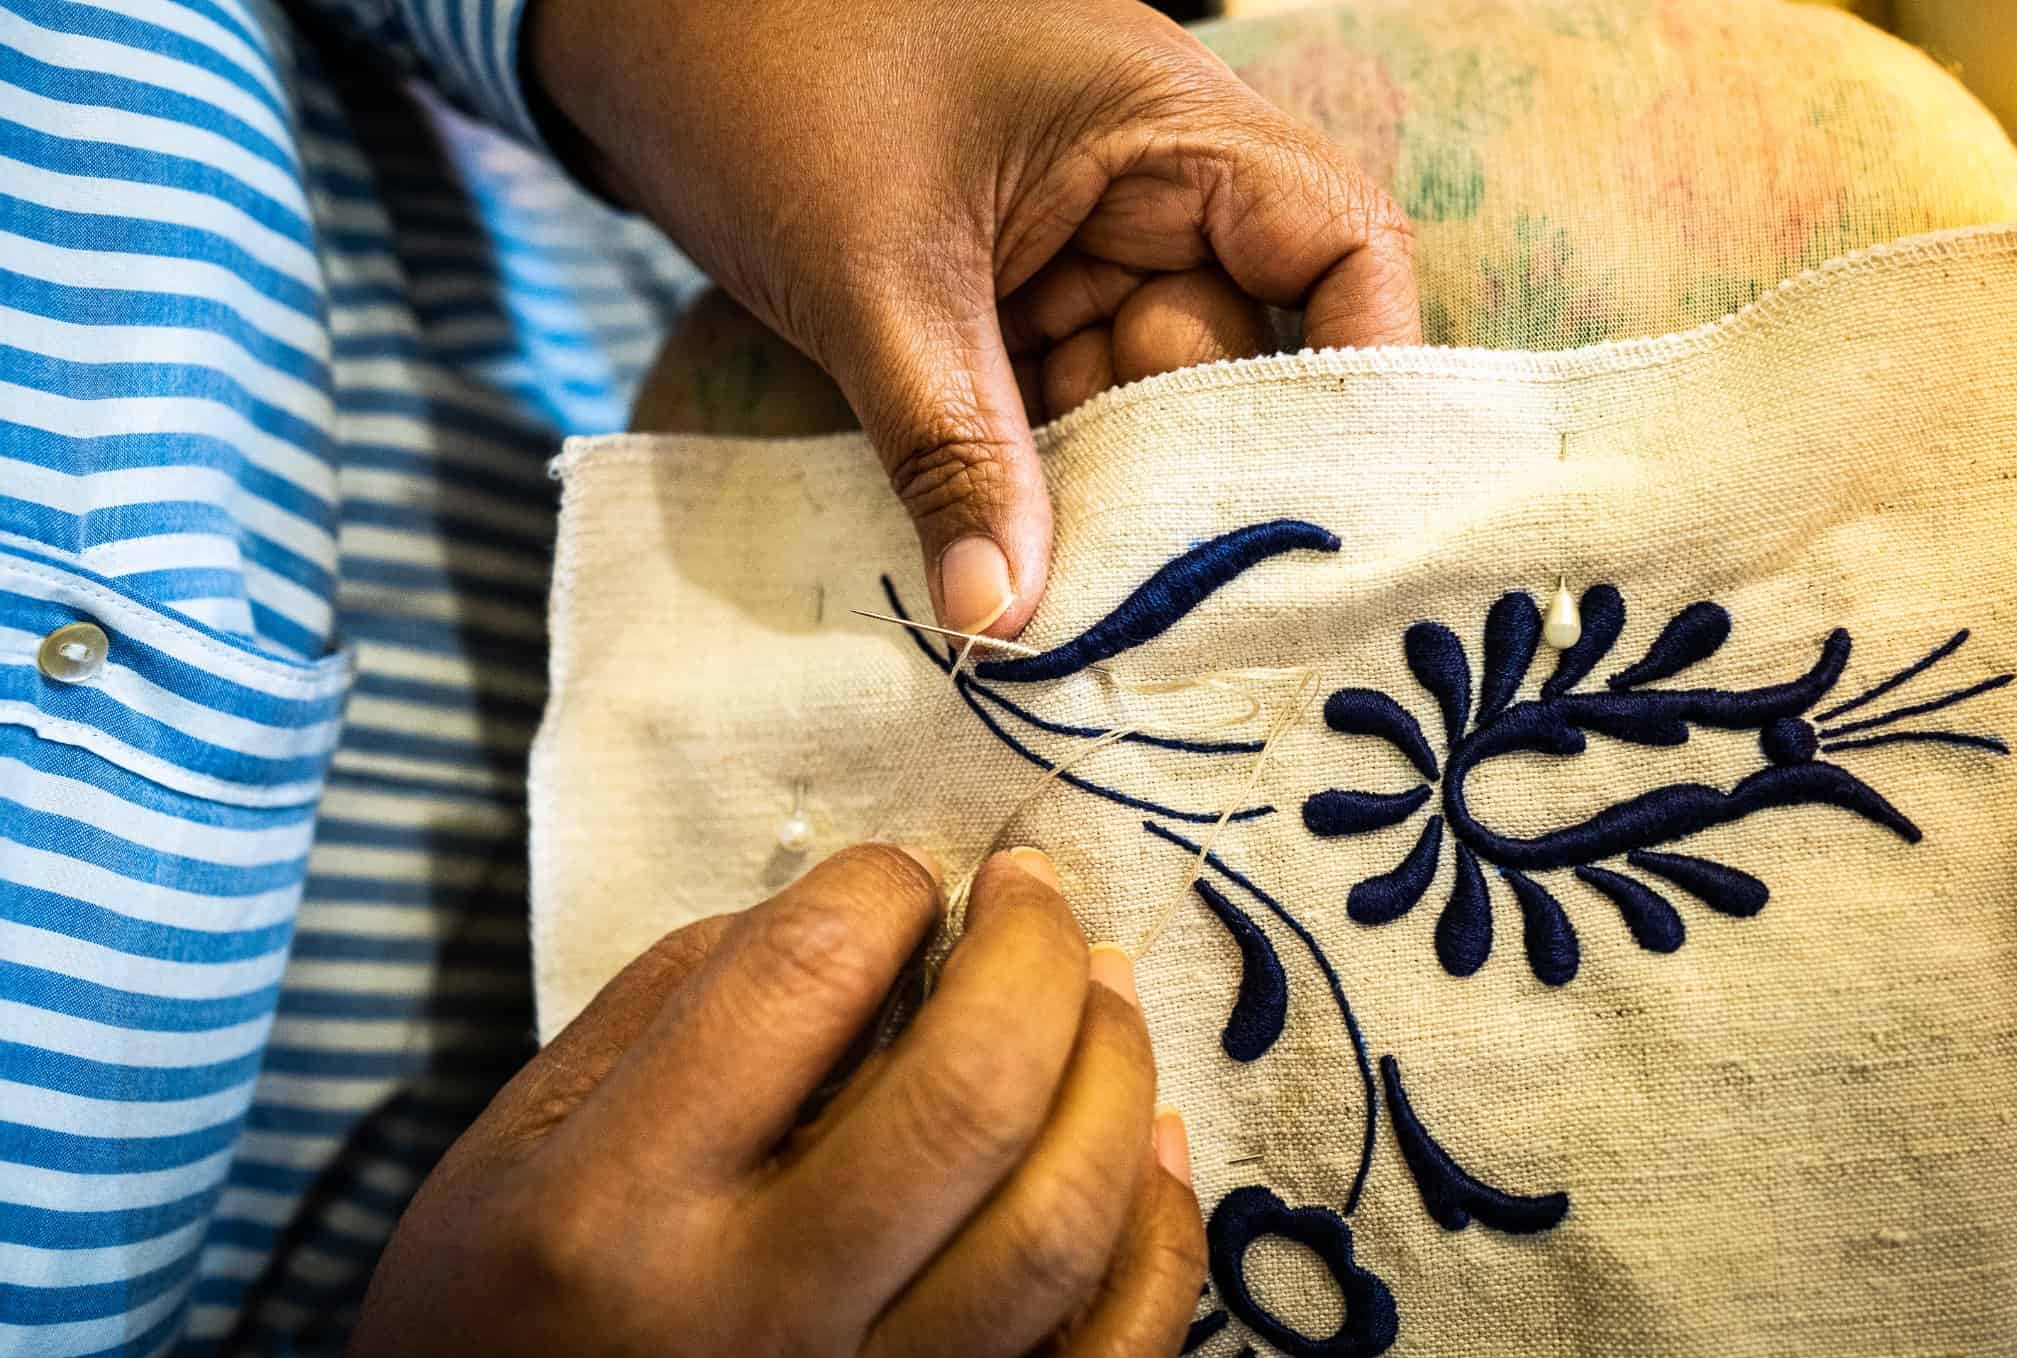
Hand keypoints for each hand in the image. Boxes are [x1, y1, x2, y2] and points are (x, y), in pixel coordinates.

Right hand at [347, 845, 1203, 1357]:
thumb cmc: (502, 1308)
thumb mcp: (519, 1141)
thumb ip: (672, 1004)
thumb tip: (852, 915)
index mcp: (618, 1207)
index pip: (800, 982)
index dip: (882, 889)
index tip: (901, 880)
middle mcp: (753, 1314)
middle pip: (965, 1096)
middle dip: (1032, 953)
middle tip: (1033, 891)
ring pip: (1057, 1224)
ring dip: (1115, 1071)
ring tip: (1103, 987)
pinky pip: (1106, 1353)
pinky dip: (1159, 1235)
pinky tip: (1154, 1141)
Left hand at [529, 0, 1418, 635]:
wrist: (640, 32)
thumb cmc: (767, 81)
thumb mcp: (876, 278)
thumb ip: (952, 449)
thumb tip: (1005, 624)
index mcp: (1165, 126)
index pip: (1336, 245)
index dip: (1360, 371)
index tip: (1337, 506)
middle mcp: (1146, 187)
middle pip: (1235, 353)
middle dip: (1199, 478)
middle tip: (1168, 611)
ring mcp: (1074, 246)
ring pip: (1139, 401)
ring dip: (1108, 500)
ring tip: (1085, 616)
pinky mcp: (1005, 297)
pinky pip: (1056, 405)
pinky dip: (1037, 482)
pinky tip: (1019, 571)